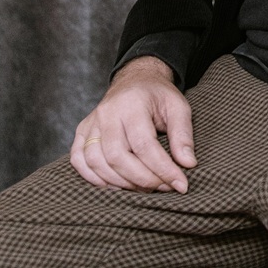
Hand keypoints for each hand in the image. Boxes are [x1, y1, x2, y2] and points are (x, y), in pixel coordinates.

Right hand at [70, 56, 195, 192]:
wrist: (135, 79)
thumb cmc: (157, 95)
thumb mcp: (178, 106)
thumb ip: (183, 134)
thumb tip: (188, 163)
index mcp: (132, 104)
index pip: (144, 145)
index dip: (162, 169)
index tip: (180, 184)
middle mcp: (107, 113)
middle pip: (117, 157)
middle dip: (142, 179)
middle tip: (163, 187)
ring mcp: (91, 122)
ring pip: (96, 162)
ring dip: (120, 183)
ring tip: (144, 187)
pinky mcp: (82, 131)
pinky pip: (79, 160)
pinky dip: (94, 178)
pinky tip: (115, 184)